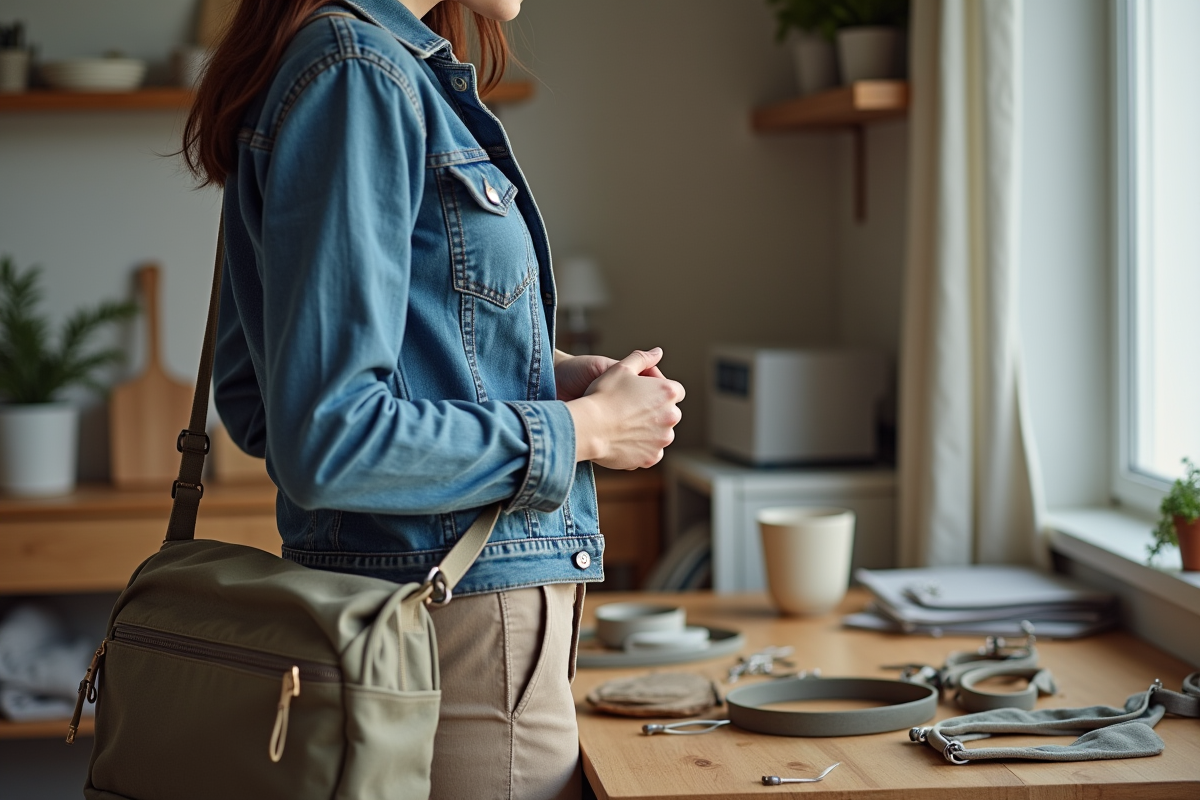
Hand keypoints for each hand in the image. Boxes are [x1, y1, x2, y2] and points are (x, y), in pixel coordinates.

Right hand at [566, 347, 684, 469]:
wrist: (588, 427)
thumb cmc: (603, 395)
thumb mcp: (621, 368)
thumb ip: (642, 358)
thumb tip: (658, 352)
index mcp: (668, 392)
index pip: (675, 391)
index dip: (658, 392)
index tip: (642, 394)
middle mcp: (671, 416)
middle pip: (670, 413)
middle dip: (656, 412)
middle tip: (631, 411)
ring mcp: (663, 439)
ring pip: (661, 434)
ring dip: (650, 431)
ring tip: (625, 427)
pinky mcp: (651, 458)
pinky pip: (651, 452)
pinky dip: (642, 448)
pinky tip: (625, 441)